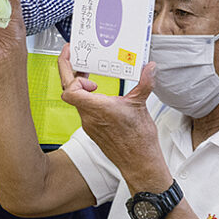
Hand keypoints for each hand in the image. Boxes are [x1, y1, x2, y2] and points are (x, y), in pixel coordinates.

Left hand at [57, 49, 168, 184]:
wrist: (139, 162)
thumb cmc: (138, 140)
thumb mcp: (141, 105)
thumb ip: (145, 82)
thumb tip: (149, 67)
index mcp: (97, 108)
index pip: (69, 90)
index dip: (71, 75)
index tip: (81, 67)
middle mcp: (89, 117)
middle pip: (69, 91)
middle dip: (69, 71)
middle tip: (72, 56)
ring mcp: (89, 124)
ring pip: (76, 100)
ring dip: (80, 85)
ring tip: (89, 73)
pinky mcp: (93, 129)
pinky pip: (84, 109)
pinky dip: (87, 97)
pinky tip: (99, 93)